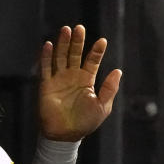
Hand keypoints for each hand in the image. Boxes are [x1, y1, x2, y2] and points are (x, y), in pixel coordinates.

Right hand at [39, 24, 122, 140]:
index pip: (92, 61)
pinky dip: (46, 56)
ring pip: (60, 57)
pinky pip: (45, 68)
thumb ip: (109, 89)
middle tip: (80, 28)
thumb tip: (118, 71)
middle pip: (75, 54)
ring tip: (66, 30)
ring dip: (63, 44)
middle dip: (78, 42)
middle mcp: (72, 77)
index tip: (103, 41)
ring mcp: (59, 79)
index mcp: (87, 81)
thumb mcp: (102, 106)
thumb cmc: (85, 122)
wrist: (65, 135)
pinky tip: (48, 44)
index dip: (97, 51)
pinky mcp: (46, 85)